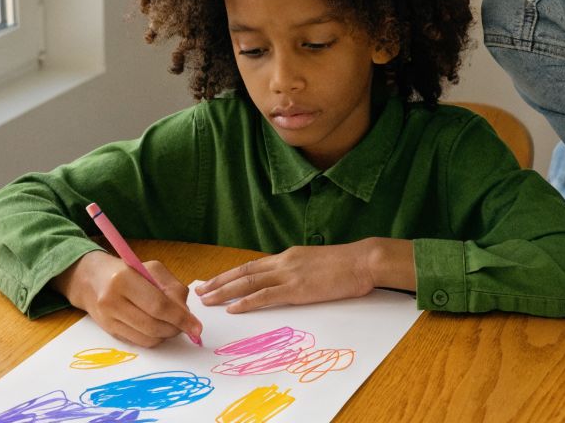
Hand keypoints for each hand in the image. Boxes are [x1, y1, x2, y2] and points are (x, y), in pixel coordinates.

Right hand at [54, 251, 202, 347]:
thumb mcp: (153, 270)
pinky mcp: (108, 332)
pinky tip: (159, 328)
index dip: (181, 318)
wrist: (93, 280)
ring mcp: (108, 319)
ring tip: (173, 325)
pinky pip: (138, 342)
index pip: (159, 305)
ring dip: (166, 335)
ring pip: (146, 338)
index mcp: (125, 279)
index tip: (197, 327)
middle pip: (153, 325)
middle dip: (175, 328)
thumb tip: (186, 314)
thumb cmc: (129, 272)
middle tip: (187, 326)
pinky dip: (154, 338)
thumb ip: (173, 289)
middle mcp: (112, 301)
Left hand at [195, 239, 415, 313]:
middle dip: (219, 282)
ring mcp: (289, 274)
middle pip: (244, 272)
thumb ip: (301, 271)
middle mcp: (284, 262)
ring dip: (225, 292)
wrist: (364, 261)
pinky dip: (246, 302)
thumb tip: (291, 282)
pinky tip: (233, 308)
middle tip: (200, 291)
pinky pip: (265, 296)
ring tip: (206, 300)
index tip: (214, 281)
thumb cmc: (348, 265)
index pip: (253, 266)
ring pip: (248, 283)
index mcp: (289, 256)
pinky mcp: (297, 289)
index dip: (231, 274)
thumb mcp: (318, 264)